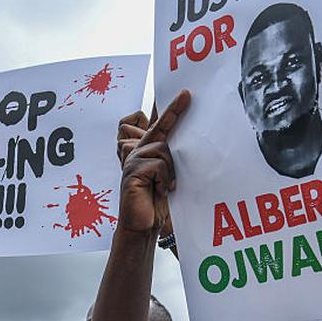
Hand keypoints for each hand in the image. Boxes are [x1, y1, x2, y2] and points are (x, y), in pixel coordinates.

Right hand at [118, 107, 174, 241]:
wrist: (142, 226)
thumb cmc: (156, 204)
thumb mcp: (169, 178)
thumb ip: (173, 160)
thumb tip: (189, 145)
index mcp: (148, 151)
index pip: (161, 126)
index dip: (172, 109)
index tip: (185, 94)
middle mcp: (138, 152)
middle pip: (162, 134)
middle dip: (173, 126)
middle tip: (182, 123)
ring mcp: (133, 161)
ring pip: (162, 151)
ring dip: (169, 172)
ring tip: (164, 187)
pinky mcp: (132, 172)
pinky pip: (157, 166)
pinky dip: (163, 180)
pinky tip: (158, 191)